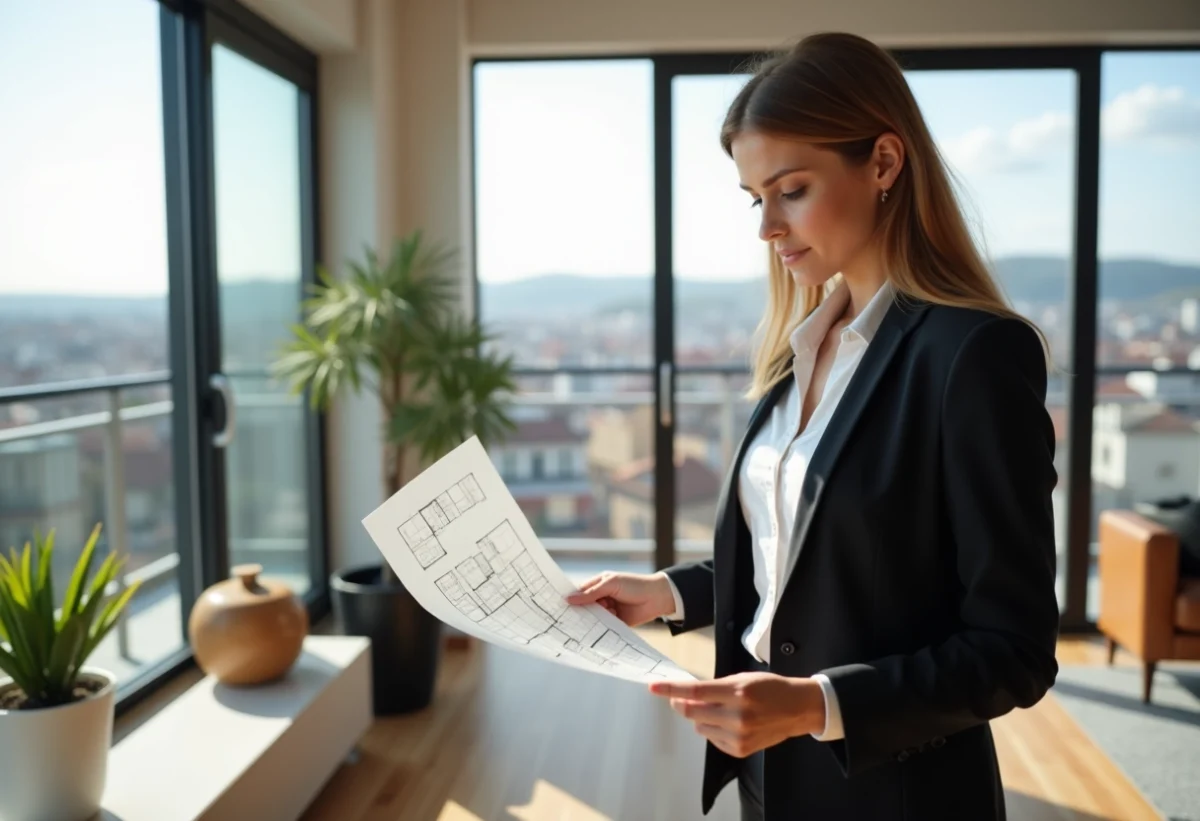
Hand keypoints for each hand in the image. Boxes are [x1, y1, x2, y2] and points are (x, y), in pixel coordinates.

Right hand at [565, 571, 675, 625]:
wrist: (657, 597)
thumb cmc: (634, 585)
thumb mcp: (610, 584)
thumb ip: (591, 593)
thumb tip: (569, 599)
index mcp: (599, 585)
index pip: (580, 592)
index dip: (570, 599)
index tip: (556, 607)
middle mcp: (602, 598)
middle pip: (585, 607)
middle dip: (577, 613)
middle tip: (563, 622)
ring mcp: (609, 611)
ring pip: (593, 619)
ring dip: (588, 623)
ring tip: (576, 630)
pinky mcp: (616, 623)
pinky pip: (604, 628)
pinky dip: (599, 631)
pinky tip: (591, 636)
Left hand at [648, 673, 825, 757]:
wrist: (796, 709)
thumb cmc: (769, 688)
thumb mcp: (742, 678)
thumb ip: (714, 686)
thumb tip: (685, 693)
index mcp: (737, 692)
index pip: (695, 692)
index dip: (671, 689)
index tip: (654, 687)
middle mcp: (737, 716)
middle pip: (692, 712)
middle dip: (681, 703)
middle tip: (680, 698)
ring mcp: (739, 736)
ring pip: (699, 727)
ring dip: (700, 717)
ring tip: (719, 710)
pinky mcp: (740, 750)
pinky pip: (711, 739)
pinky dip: (712, 729)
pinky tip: (728, 722)